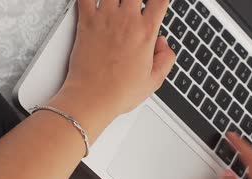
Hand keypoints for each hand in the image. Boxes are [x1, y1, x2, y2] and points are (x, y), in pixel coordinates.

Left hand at [50, 0, 175, 139]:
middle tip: (136, 5)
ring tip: (119, 4)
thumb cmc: (119, 92)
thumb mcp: (154, 81)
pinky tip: (96, 1)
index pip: (160, 1)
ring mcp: (105, 18)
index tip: (159, 2)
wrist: (92, 97)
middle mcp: (126, 21)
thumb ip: (166, 59)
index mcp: (146, 33)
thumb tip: (164, 44)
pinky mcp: (86, 21)